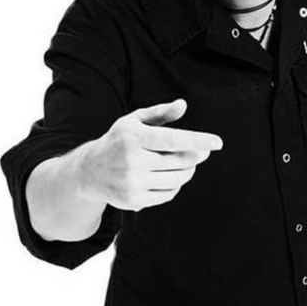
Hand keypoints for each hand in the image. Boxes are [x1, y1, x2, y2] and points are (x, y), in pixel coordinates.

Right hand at [78, 99, 222, 210]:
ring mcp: (132, 183)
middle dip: (197, 156)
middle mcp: (132, 161)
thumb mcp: (134, 122)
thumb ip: (160, 113)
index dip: (198, 141)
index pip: (173, 140)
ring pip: (178, 179)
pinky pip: (169, 194)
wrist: (88, 171)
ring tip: (186, 163)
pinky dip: (176, 185)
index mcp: (134, 137)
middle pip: (180, 161)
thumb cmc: (119, 141)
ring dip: (188, 171)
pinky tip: (170, 176)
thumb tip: (182, 104)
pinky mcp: (133, 201)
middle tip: (202, 152)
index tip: (217, 142)